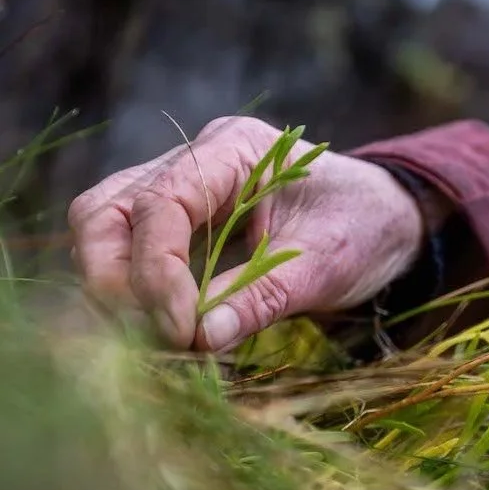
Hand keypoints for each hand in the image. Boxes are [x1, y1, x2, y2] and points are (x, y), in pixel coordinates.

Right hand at [68, 116, 423, 351]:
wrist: (383, 222)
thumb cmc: (363, 229)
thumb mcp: (323, 265)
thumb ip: (261, 297)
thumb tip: (199, 339)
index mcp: (236, 148)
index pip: (162, 202)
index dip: (158, 272)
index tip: (181, 331)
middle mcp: (196, 161)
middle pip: (106, 211)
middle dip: (115, 280)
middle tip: (158, 337)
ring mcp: (181, 192)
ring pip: (105, 232)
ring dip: (116, 291)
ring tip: (160, 341)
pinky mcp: (180, 227)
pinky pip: (130, 256)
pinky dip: (133, 297)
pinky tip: (163, 332)